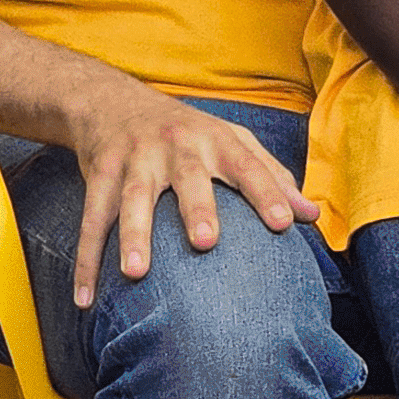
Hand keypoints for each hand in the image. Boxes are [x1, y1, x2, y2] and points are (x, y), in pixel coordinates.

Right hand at [56, 76, 318, 301]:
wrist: (110, 100)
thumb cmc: (186, 132)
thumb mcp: (230, 141)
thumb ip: (271, 175)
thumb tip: (313, 216)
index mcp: (215, 140)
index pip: (247, 165)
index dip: (267, 192)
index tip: (285, 223)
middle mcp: (176, 144)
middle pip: (187, 177)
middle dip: (196, 207)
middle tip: (205, 242)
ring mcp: (134, 158)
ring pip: (131, 197)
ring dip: (133, 235)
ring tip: (135, 273)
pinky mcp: (99, 173)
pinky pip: (90, 218)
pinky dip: (85, 260)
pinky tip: (85, 298)